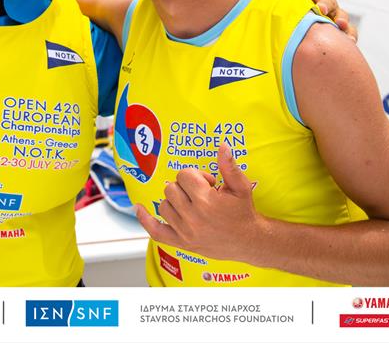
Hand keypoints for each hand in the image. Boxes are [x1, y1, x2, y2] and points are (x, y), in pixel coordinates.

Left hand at [135, 144, 267, 264]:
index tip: (207, 183)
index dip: (195, 175)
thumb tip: (222, 146)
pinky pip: (156, 231)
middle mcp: (193, 217)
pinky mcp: (181, 243)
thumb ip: (229, 166)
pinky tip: (139, 208)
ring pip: (163, 205)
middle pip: (171, 188)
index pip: (185, 176)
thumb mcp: (241, 187)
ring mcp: (185, 232)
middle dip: (184, 186)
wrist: (248, 241)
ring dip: (174, 201)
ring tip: (190, 204)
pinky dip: (145, 219)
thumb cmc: (243, 212)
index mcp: (206, 201)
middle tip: (199, 193)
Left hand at [276, 0, 357, 40]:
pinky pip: (349, 33)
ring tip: (338, 24)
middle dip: (324, 4)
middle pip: (328, 1)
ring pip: (341, 16)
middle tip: (319, 9)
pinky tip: (348, 41)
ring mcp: (336, 16)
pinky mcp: (342, 31)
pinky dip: (350, 36)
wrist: (304, 24)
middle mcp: (327, 2)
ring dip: (341, 20)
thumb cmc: (297, 3)